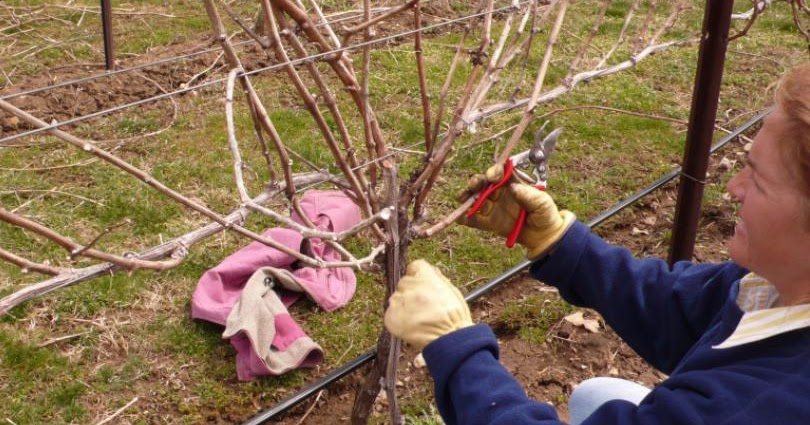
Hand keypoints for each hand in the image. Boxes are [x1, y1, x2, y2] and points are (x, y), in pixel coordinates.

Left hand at [384, 260, 472, 350]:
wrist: (448, 339)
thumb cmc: (455, 317)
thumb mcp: (451, 290)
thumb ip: (437, 279)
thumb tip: (430, 271)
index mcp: (425, 276)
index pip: (414, 266)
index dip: (419, 276)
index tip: (423, 285)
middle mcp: (409, 285)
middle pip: (404, 282)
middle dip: (411, 292)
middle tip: (423, 306)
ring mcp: (398, 301)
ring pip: (396, 298)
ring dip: (404, 305)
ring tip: (419, 318)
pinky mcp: (390, 316)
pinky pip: (392, 313)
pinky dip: (399, 319)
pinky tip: (412, 326)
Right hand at [458, 164, 574, 258]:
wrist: (543, 237)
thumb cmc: (545, 215)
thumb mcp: (543, 203)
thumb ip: (529, 195)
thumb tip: (513, 188)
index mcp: (512, 183)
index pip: (500, 172)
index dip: (494, 171)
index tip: (493, 176)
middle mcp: (499, 193)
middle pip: (483, 183)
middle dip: (476, 181)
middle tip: (475, 185)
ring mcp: (493, 208)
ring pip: (475, 199)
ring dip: (467, 197)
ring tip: (463, 198)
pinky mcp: (489, 223)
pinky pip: (474, 219)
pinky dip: (465, 218)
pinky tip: (461, 217)